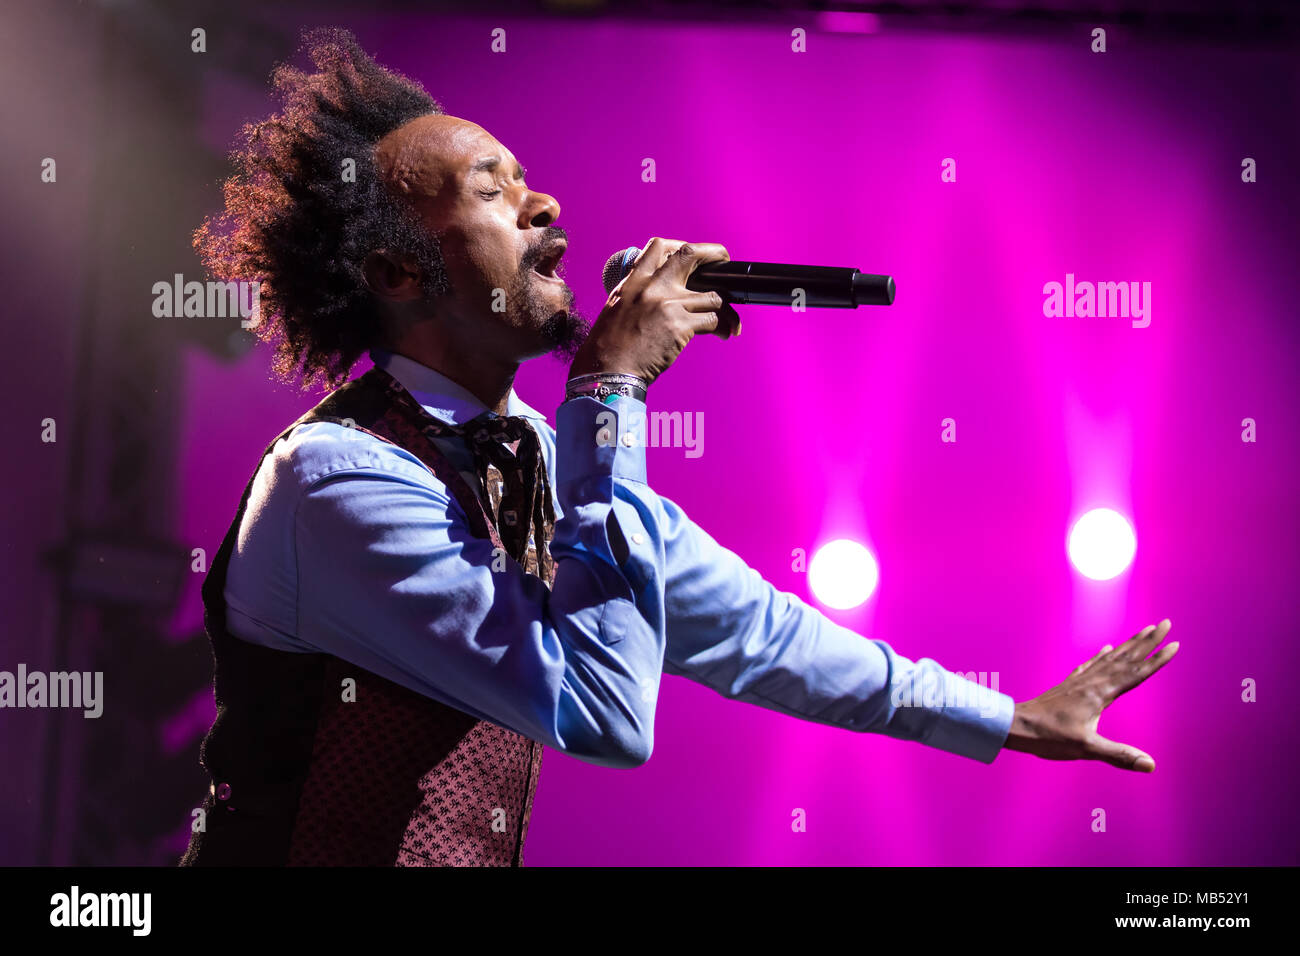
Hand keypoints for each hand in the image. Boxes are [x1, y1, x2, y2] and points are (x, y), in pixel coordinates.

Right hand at [568, 237, 741, 386]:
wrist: (607, 370)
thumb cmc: (610, 346)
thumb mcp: (617, 307)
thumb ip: (637, 294)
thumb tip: (659, 293)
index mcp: (634, 281)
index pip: (659, 247)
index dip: (680, 246)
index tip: (692, 258)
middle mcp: (652, 286)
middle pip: (691, 254)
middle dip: (715, 254)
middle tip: (725, 261)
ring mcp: (668, 303)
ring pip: (713, 295)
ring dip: (726, 307)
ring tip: (730, 320)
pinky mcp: (679, 325)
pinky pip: (713, 319)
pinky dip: (722, 327)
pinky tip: (723, 334)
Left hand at [1003, 620, 1178, 770]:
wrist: (1017, 725)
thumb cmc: (1049, 737)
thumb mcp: (1086, 748)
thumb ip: (1119, 755)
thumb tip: (1150, 765)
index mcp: (1100, 694)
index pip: (1136, 673)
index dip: (1157, 660)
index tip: (1175, 644)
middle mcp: (1092, 682)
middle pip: (1126, 657)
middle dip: (1148, 641)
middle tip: (1165, 622)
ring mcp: (1080, 681)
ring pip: (1111, 657)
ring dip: (1130, 643)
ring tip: (1144, 630)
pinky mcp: (1070, 685)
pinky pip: (1091, 665)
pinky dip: (1102, 655)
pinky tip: (1106, 648)